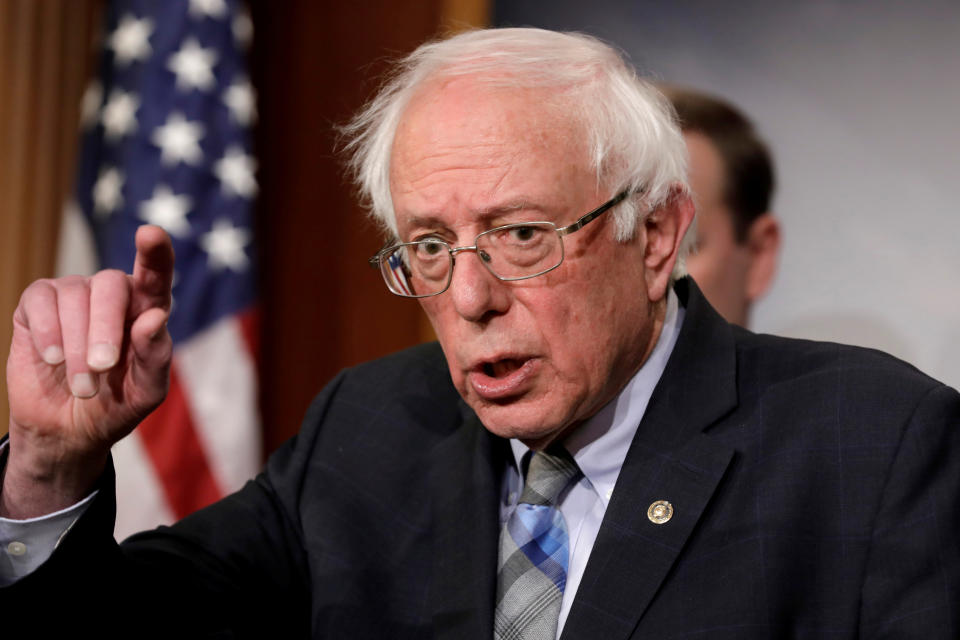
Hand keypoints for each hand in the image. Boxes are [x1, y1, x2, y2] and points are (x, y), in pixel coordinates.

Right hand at [1, 226, 173, 517]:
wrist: (68, 430)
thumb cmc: (116, 405)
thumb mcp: (145, 392)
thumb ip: (156, 357)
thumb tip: (154, 317)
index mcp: (146, 309)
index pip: (155, 274)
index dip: (155, 253)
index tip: (151, 234)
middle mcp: (112, 294)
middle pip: (111, 284)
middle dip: (105, 326)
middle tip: (102, 366)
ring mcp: (73, 295)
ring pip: (74, 296)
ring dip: (75, 345)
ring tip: (82, 385)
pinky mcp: (36, 305)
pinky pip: (40, 299)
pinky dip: (47, 331)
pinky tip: (51, 358)